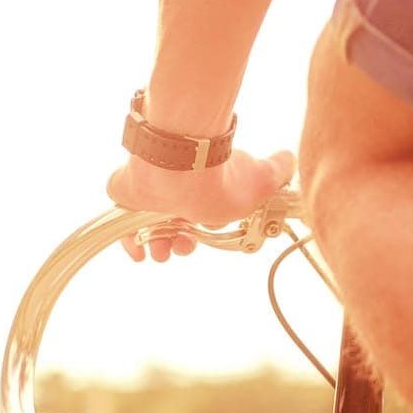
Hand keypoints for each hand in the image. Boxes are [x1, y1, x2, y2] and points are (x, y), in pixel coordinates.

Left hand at [107, 148, 295, 262]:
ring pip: (148, 225)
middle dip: (178, 243)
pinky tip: (138, 253)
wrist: (186, 162)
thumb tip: (290, 159)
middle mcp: (175, 188)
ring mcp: (148, 190)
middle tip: (181, 249)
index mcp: (202, 187)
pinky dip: (129, 240)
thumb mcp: (261, 180)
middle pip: (172, 223)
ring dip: (158, 244)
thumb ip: (278, 171)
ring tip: (163, 252)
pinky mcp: (125, 189)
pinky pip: (122, 220)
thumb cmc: (221, 176)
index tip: (198, 239)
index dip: (199, 232)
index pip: (198, 215)